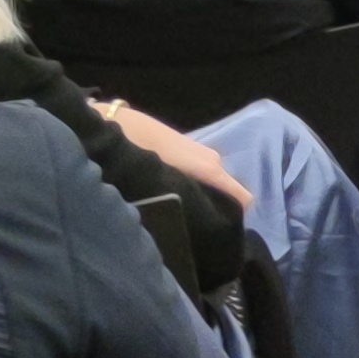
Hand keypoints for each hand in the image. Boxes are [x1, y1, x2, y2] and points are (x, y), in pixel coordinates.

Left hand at [105, 100, 251, 213]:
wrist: (115, 125)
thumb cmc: (142, 154)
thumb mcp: (166, 185)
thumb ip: (190, 205)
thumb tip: (201, 226)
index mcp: (211, 169)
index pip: (243, 199)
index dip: (235, 218)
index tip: (218, 232)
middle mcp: (213, 160)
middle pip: (227, 191)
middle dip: (217, 207)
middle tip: (194, 223)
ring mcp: (200, 151)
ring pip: (213, 181)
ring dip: (203, 194)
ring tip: (180, 208)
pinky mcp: (187, 147)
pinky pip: (201, 172)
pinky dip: (193, 183)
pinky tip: (172, 190)